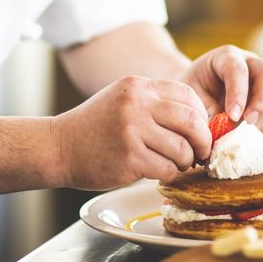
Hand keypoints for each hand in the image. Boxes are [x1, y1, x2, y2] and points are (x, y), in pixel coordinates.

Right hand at [52, 76, 211, 189]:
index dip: (201, 116)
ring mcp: (132, 130)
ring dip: (186, 161)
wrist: (59, 147)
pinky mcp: (129, 157)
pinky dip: (169, 174)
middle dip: (203, 141)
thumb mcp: (122, 100)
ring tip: (176, 164)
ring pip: (182, 148)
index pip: (188, 95)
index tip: (200, 131)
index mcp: (138, 86)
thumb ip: (153, 102)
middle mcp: (136, 104)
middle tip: (201, 153)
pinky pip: (167, 169)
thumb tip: (196, 118)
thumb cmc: (94, 128)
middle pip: (191, 121)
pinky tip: (158, 172)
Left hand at [176, 45, 262, 137]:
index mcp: (226, 57)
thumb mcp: (191, 99)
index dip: (238, 93)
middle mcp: (250, 63)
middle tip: (248, 126)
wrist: (195, 93)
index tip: (232, 116)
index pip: (238, 69)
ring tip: (248, 136)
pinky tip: (261, 136)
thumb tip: (221, 136)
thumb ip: (205, 112)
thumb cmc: (191, 93)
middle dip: (260, 103)